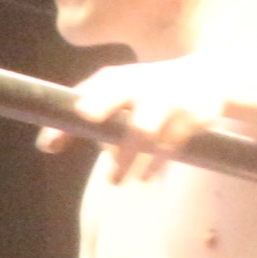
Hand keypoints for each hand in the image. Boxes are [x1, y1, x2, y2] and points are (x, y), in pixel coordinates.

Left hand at [39, 54, 245, 180]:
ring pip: (141, 130)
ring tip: (113, 180)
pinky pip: (170, 143)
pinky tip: (144, 176)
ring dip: (125, 157)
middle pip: (120, 92)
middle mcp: (142, 83)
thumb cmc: (146, 93)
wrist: (211, 77)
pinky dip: (153, 162)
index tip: (66, 129)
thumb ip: (80, 119)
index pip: (93, 89)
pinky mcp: (194, 114)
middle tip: (87, 117)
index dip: (79, 106)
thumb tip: (45, 147)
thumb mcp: (117, 96)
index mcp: (118, 79)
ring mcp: (170, 97)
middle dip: (103, 102)